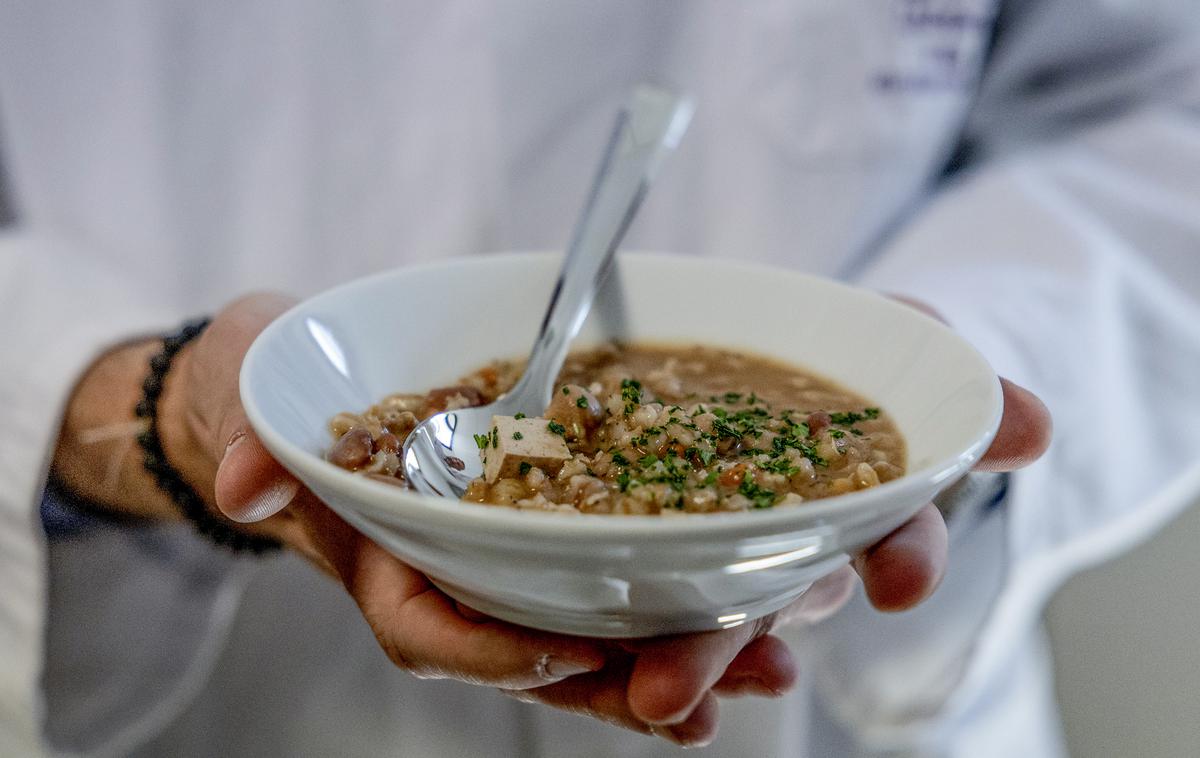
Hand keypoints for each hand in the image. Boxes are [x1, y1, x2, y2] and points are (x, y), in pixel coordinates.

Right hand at [166, 293, 1049, 747]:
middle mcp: (453, 578)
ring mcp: (507, 562)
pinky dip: (685, 595)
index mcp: (383, 561)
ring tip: (762, 669)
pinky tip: (760, 602)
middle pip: (535, 656)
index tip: (567, 654)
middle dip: (617, 684)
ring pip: (593, 633)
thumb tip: (249, 482)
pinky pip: (619, 577)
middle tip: (699, 702)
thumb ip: (254, 439)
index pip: (428, 632)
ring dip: (677, 656)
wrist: (314, 370)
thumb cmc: (289, 386)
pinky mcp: (553, 530)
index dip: (495, 652)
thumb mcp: (260, 394)